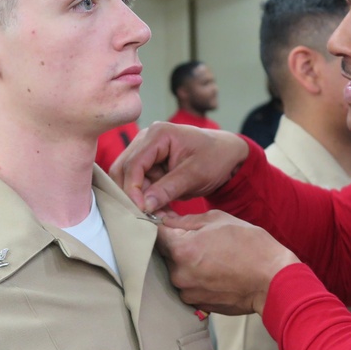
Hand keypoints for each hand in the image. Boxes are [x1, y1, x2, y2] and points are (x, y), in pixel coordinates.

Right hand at [109, 122, 249, 212]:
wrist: (227, 155)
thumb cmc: (216, 158)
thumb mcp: (195, 175)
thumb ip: (168, 189)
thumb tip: (144, 206)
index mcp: (159, 134)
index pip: (134, 164)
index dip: (133, 189)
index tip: (140, 211)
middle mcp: (146, 138)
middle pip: (123, 169)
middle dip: (130, 193)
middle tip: (141, 215)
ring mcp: (145, 150)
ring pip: (127, 177)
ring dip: (137, 196)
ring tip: (152, 213)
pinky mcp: (148, 163)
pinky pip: (138, 182)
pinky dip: (143, 196)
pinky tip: (154, 208)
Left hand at [155, 210, 298, 315]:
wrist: (274, 281)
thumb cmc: (251, 246)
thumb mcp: (219, 220)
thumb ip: (187, 220)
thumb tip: (167, 220)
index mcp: (182, 249)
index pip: (155, 232)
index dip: (161, 224)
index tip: (167, 221)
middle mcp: (178, 274)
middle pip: (164, 253)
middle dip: (176, 244)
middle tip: (199, 239)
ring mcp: (186, 292)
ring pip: (176, 271)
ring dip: (186, 263)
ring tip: (212, 257)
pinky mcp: (196, 304)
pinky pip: (187, 286)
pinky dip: (195, 278)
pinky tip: (215, 272)